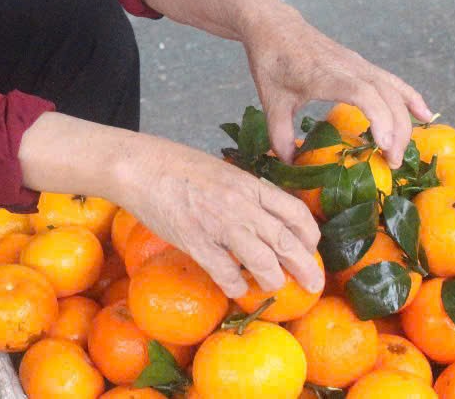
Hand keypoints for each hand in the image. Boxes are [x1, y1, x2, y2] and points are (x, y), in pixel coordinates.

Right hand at [125, 137, 323, 297]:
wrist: (140, 166)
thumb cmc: (177, 165)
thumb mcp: (221, 171)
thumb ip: (244, 192)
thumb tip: (261, 214)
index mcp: (249, 184)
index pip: (295, 212)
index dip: (310, 235)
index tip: (311, 248)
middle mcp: (241, 204)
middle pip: (286, 241)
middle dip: (306, 267)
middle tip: (314, 285)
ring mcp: (219, 223)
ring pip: (263, 261)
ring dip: (274, 280)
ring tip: (274, 288)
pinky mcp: (195, 241)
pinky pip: (225, 272)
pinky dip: (235, 286)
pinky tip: (236, 289)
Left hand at [243, 10, 434, 165]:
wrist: (275, 27)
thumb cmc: (272, 61)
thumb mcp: (271, 100)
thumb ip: (280, 134)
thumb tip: (289, 164)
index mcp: (325, 75)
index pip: (363, 93)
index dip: (378, 117)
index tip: (384, 145)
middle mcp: (348, 67)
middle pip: (386, 95)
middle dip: (397, 130)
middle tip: (393, 162)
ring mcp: (358, 64)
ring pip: (393, 89)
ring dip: (404, 119)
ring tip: (403, 150)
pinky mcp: (362, 64)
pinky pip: (392, 81)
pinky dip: (410, 98)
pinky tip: (424, 115)